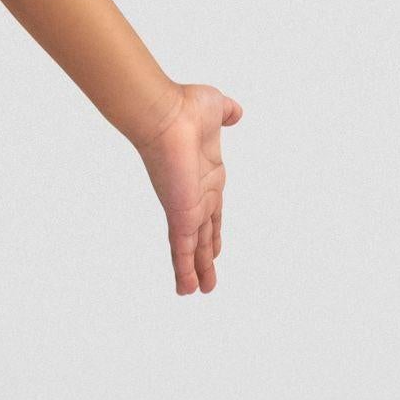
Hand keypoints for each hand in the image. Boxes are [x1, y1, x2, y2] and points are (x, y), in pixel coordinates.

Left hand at [132, 82, 242, 294]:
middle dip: (205, 256)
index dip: (214, 228)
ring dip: (196, 271)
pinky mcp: (180, 213)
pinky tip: (186, 289)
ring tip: (198, 291)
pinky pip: (184, 249)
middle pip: (203, 234)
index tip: (216, 244)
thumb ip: (227, 113)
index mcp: (207, 176)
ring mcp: (186, 206)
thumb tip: (235, 112)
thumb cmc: (185, 107)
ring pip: (193, 248)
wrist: (164, 113)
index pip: (212, 210)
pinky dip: (185, 270)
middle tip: (206, 277)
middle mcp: (196, 194)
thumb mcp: (216, 108)